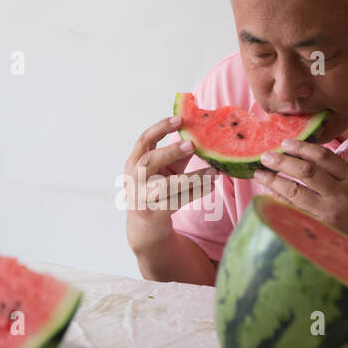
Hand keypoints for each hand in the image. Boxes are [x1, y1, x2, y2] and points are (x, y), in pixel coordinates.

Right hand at [123, 115, 214, 252]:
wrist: (144, 228)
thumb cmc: (156, 192)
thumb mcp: (165, 171)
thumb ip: (177, 155)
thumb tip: (200, 135)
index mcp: (134, 162)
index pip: (144, 140)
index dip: (160, 128)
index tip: (180, 119)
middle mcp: (133, 179)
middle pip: (149, 160)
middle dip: (170, 151)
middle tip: (192, 144)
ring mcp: (141, 197)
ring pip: (166, 185)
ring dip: (191, 178)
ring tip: (213, 171)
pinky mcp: (153, 214)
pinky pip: (176, 201)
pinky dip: (195, 193)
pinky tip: (210, 186)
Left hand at [255, 139, 347, 259]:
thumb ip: (334, 172)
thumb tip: (300, 155)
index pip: (324, 157)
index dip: (301, 147)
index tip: (285, 143)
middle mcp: (341, 196)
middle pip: (306, 172)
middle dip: (282, 162)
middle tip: (266, 157)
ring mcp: (328, 215)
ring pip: (294, 192)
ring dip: (273, 181)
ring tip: (260, 174)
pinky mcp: (318, 229)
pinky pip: (292, 211)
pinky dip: (277, 200)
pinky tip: (267, 194)